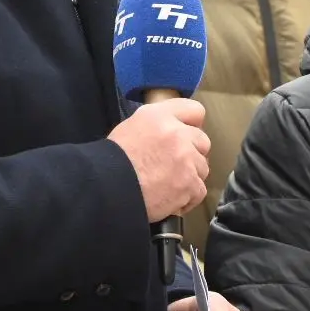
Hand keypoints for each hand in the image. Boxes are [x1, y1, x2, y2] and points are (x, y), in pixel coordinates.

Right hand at [109, 99, 210, 222]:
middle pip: (202, 142)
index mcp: (160, 116)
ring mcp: (186, 158)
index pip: (194, 110)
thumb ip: (157, 125)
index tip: (187, 136)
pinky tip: (171, 200)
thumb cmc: (112, 161)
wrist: (107, 187)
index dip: (192, 125)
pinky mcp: (189, 183)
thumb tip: (172, 131)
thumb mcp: (131, 128)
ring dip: (189, 177)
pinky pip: (199, 191)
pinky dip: (187, 198)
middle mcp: (177, 133)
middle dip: (192, 154)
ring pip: (202, 168)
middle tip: (174, 166)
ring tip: (168, 186)